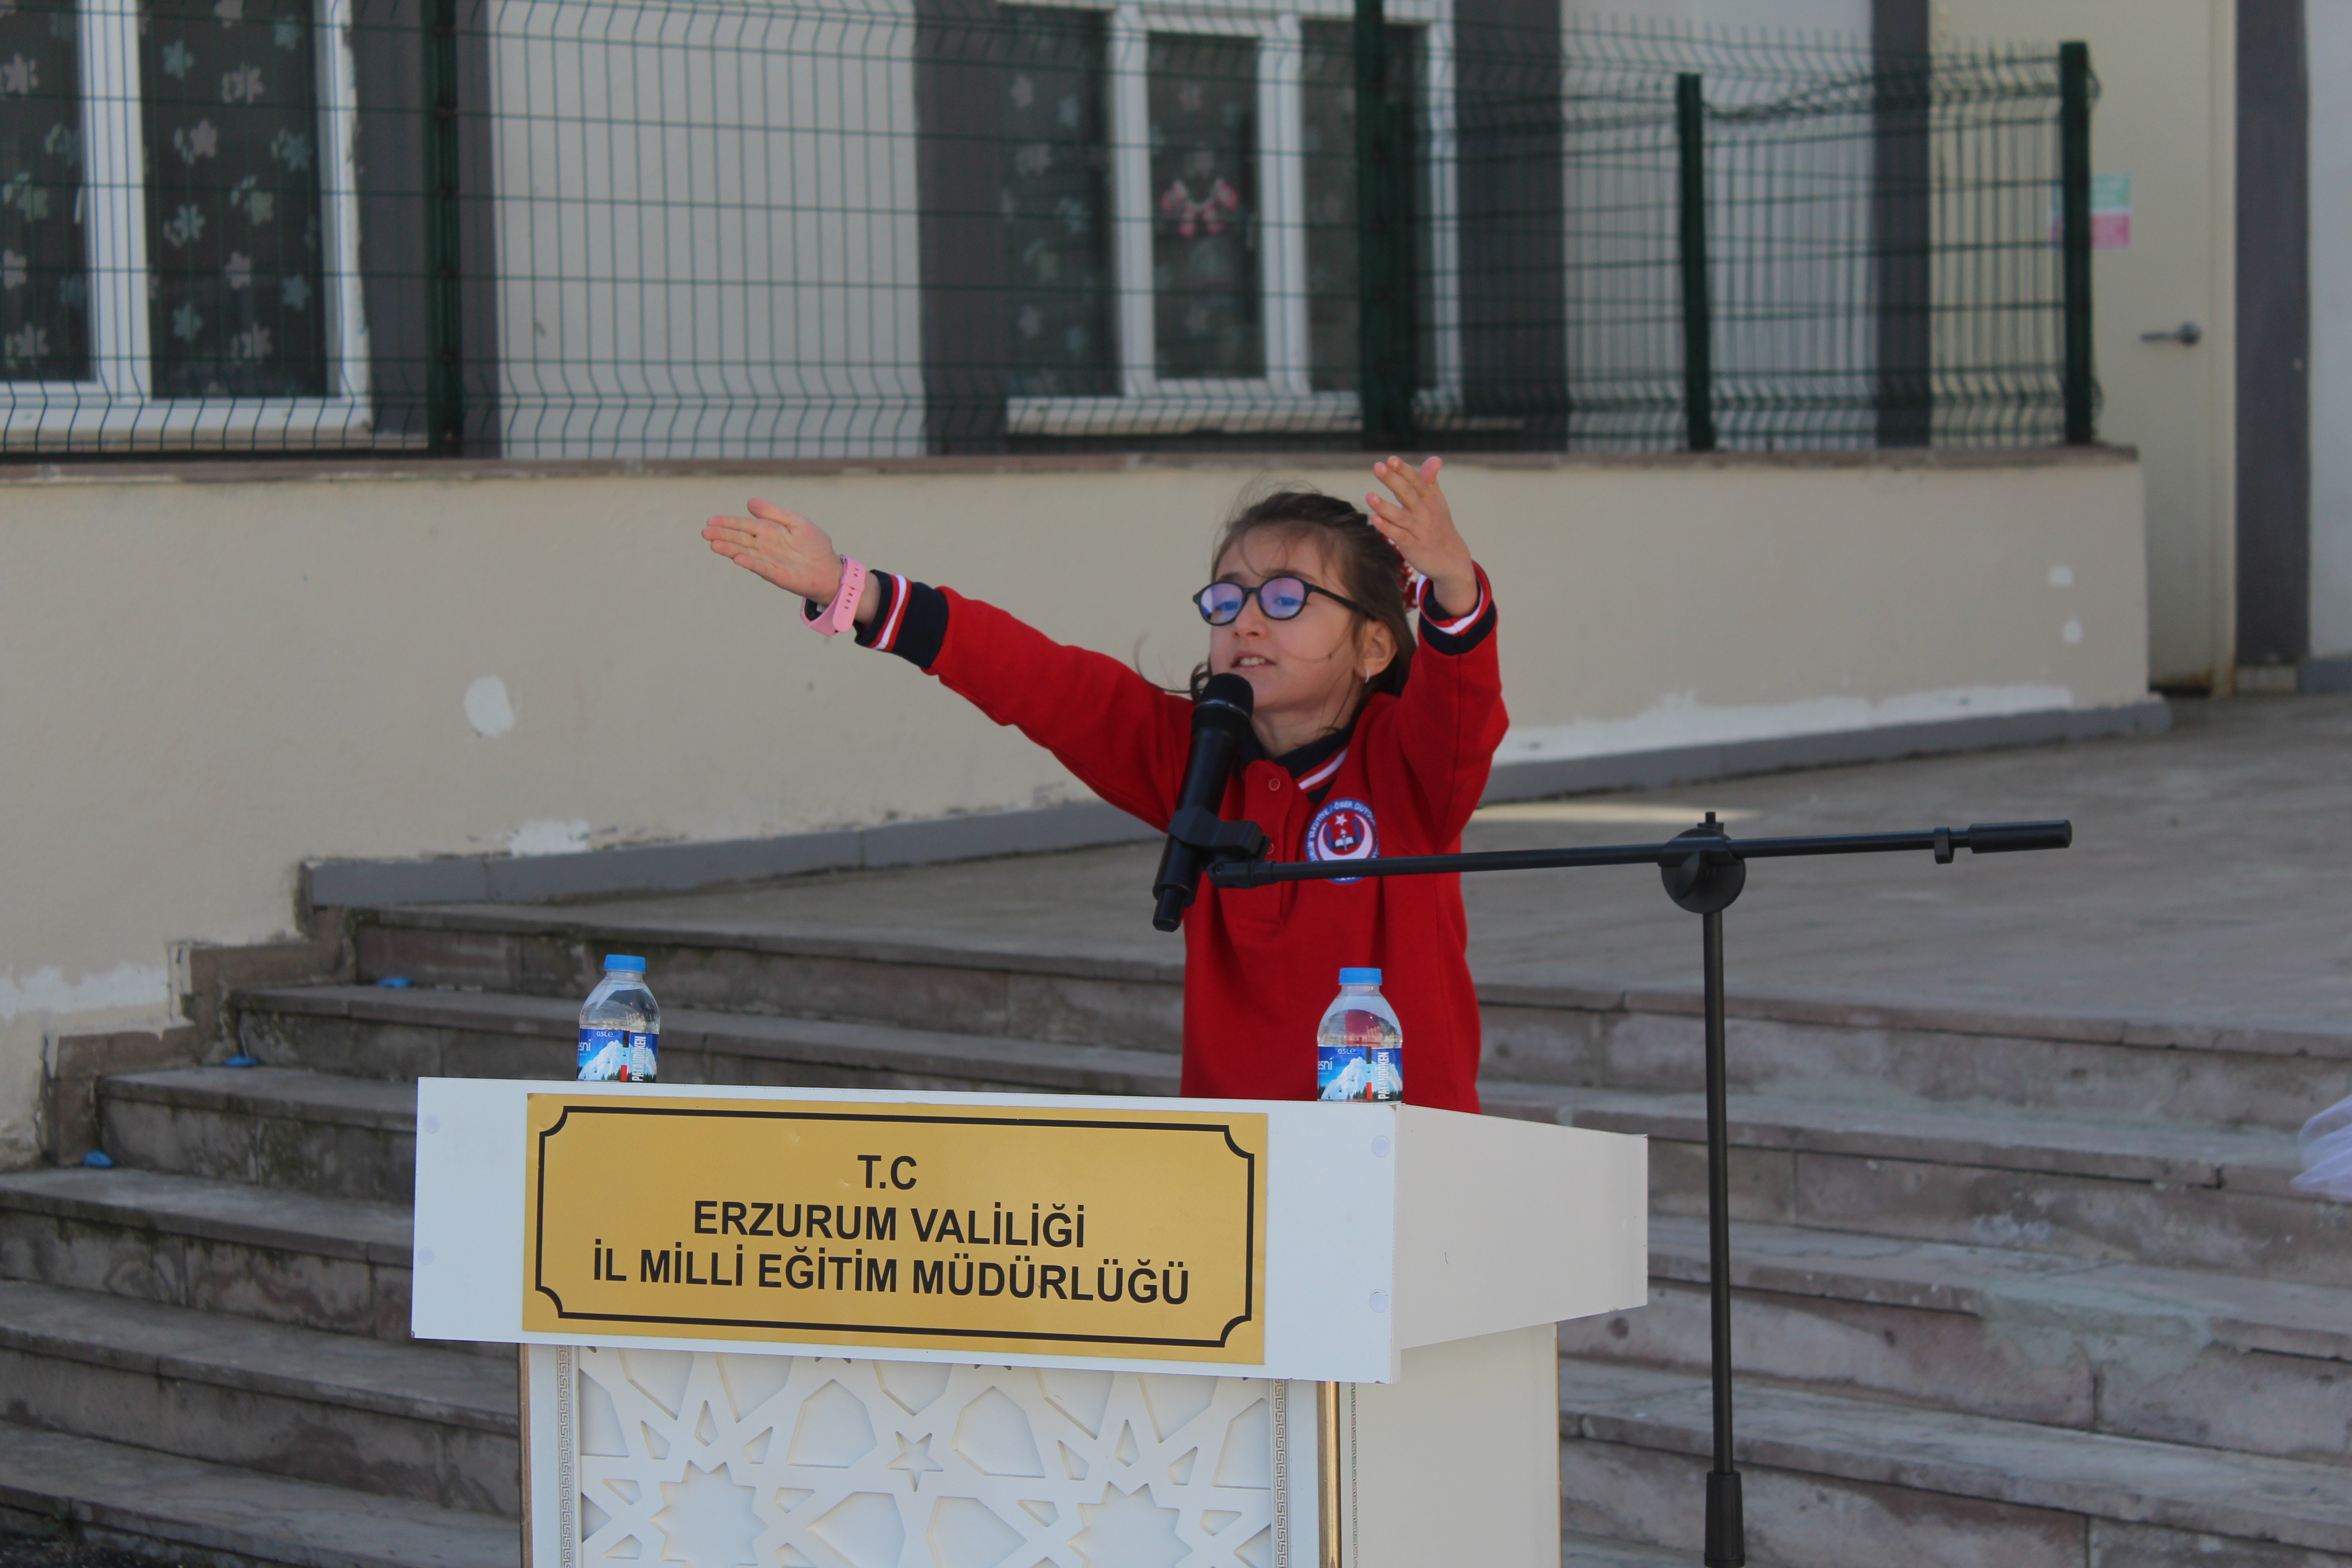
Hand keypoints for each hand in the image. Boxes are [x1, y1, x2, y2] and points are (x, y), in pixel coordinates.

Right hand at [703, 498, 845, 599]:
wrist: (829, 568)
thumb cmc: (813, 545)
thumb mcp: (795, 522)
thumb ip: (773, 513)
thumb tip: (749, 501)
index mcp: (768, 531)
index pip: (744, 525)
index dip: (728, 522)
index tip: (711, 520)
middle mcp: (764, 546)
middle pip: (740, 539)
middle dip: (723, 535)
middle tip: (705, 532)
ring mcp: (769, 561)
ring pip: (746, 553)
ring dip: (730, 549)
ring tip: (714, 545)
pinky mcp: (777, 575)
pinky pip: (761, 568)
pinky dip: (750, 563)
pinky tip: (738, 558)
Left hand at [1365, 456, 1477, 615]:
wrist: (1453, 561)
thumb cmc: (1441, 527)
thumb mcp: (1439, 503)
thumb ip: (1431, 481)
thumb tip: (1435, 458)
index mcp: (1430, 500)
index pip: (1417, 481)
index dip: (1404, 470)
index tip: (1390, 459)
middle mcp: (1424, 513)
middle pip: (1407, 494)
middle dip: (1393, 480)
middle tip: (1378, 467)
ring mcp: (1419, 530)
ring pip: (1400, 516)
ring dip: (1385, 506)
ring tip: (1369, 495)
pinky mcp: (1413, 547)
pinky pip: (1398, 536)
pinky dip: (1387, 528)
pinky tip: (1375, 519)